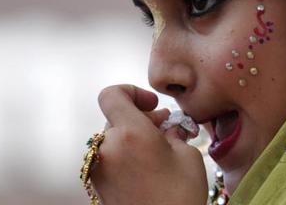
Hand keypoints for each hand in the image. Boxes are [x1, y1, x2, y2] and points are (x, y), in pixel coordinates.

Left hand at [90, 84, 207, 204]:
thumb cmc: (181, 198)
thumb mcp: (188, 156)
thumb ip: (173, 131)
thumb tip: (167, 125)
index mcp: (129, 133)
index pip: (112, 94)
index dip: (131, 92)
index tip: (152, 105)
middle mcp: (107, 148)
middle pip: (115, 117)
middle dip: (140, 118)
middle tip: (165, 128)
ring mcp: (98, 168)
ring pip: (112, 138)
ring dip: (132, 137)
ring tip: (159, 150)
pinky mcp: (96, 185)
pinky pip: (109, 158)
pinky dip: (124, 155)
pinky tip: (147, 167)